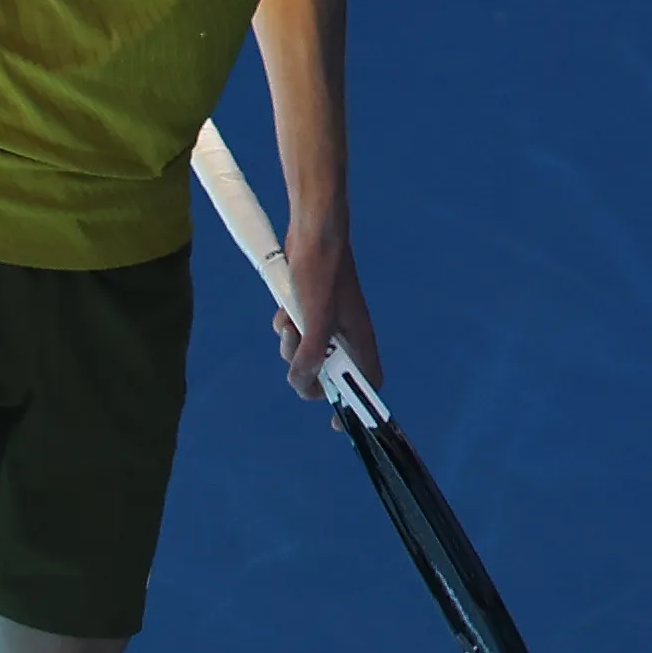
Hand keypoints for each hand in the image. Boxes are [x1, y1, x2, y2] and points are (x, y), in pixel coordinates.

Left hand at [275, 234, 382, 403]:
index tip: (336, 421)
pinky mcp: (309, 310)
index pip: (367, 383)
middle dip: (305, 369)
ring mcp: (327, 323)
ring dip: (290, 344)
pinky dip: (286, 325)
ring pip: (304, 353)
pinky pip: (294, 333)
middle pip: (327, 374)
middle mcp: (345, 335)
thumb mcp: (316, 319)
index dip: (355, 405)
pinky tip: (284, 306)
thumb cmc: (322, 271)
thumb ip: (310, 355)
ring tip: (287, 320)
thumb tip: (302, 382)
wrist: (311, 231)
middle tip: (294, 354)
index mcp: (358, 340)